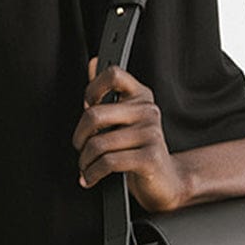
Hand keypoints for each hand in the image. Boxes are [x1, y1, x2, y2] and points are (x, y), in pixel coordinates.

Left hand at [72, 56, 188, 213]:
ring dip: (85, 161)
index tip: (87, 105)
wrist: (165, 181)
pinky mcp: (149, 157)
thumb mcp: (124, 118)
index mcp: (141, 96)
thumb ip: (107, 91)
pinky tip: (91, 177)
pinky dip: (93, 173)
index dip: (93, 88)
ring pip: (98, 143)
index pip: (114, 74)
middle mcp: (148, 111)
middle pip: (95, 114)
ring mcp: (151, 133)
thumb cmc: (139, 148)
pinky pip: (108, 162)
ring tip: (86, 167)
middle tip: (80, 146)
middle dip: (79, 136)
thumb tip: (94, 63)